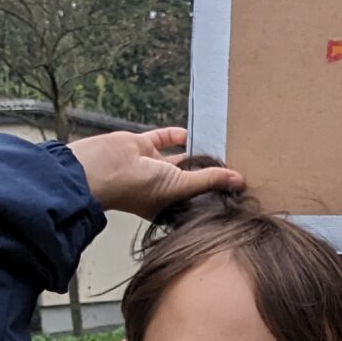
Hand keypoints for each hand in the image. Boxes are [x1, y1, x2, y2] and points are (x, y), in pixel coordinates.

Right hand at [71, 126, 243, 218]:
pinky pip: (163, 139)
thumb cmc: (135, 188)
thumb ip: (209, 180)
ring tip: (217, 148)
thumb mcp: (179, 186)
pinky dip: (176, 135)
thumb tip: (239, 180)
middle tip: (231, 167)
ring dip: (194, 153)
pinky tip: (191, 133)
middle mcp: (161, 189)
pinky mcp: (143, 146)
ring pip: (178, 159)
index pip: (195, 202)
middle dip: (207, 175)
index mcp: (168, 206)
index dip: (212, 196)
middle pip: (189, 180)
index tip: (234, 191)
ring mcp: (151, 167)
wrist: (102, 168)